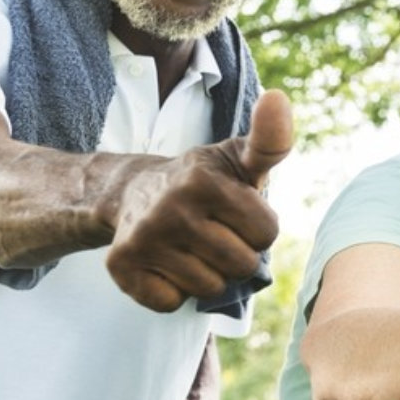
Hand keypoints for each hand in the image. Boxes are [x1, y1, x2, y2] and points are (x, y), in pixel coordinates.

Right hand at [103, 90, 290, 311]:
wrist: (131, 192)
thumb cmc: (203, 179)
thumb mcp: (238, 156)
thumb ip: (269, 139)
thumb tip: (277, 97)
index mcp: (205, 180)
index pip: (266, 233)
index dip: (258, 228)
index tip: (239, 213)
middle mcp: (171, 208)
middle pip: (241, 265)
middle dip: (236, 254)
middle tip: (214, 233)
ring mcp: (143, 238)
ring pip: (208, 288)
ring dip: (207, 274)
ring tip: (191, 247)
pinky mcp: (121, 266)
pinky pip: (171, 303)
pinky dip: (174, 291)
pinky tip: (166, 263)